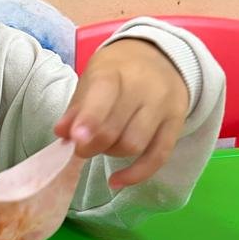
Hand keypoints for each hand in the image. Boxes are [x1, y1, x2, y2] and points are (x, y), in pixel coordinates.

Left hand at [54, 39, 189, 188]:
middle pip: (119, 128)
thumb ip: (77, 107)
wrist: (162, 58)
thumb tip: (61, 133)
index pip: (105, 95)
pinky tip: (116, 181)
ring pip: (135, 145)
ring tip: (102, 147)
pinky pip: (159, 156)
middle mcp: (144, 88)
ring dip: (112, 154)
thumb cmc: (118, 71)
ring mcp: (163, 107)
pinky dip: (136, 174)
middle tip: (81, 148)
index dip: (90, 120)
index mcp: (116, 71)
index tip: (76, 139)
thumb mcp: (92, 79)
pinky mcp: (176, 125)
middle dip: (94, 145)